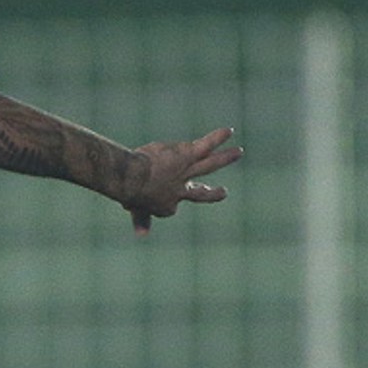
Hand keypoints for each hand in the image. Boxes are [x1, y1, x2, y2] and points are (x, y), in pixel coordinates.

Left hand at [124, 126, 241, 234]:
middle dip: (212, 194)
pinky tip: (228, 131)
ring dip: (224, 158)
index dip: (155, 202)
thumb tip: (142, 235)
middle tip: (223, 193)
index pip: (169, 206)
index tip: (136, 202)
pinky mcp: (187, 155)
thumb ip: (140, 219)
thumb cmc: (129, 193)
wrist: (133, 177)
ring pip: (209, 165)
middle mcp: (180, 190)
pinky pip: (206, 145)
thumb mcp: (135, 209)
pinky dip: (217, 138)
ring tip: (238, 152)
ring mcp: (185, 172)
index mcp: (167, 206)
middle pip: (199, 194)